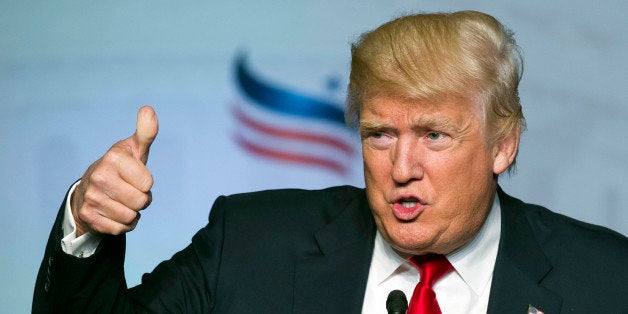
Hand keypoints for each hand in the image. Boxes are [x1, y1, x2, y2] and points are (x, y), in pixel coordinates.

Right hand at [71, 106, 158, 236]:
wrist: (90, 187)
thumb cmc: (121, 166)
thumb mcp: (135, 148)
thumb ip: (146, 132)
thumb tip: (148, 109)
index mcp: (113, 158)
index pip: (148, 184)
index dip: (146, 183)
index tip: (135, 176)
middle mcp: (99, 177)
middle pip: (141, 202)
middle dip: (142, 199)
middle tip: (130, 190)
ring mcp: (91, 197)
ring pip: (131, 217)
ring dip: (133, 212)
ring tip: (122, 200)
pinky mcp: (88, 216)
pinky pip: (120, 229)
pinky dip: (123, 224)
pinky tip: (114, 212)